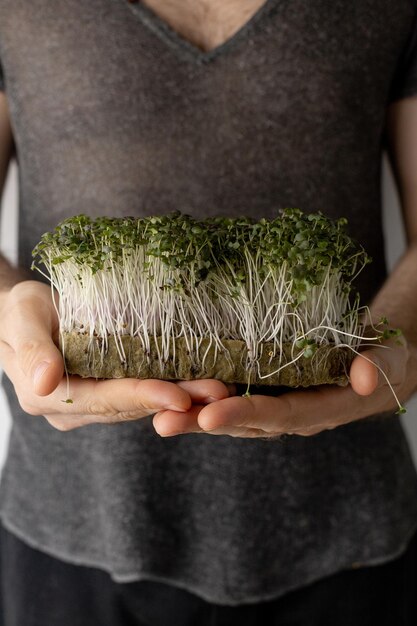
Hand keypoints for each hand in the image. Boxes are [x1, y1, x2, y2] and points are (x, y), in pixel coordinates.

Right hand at [0, 281, 232, 430]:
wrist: (25, 315)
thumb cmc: (21, 311)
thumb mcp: (22, 318)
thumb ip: (34, 348)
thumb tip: (46, 381)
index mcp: (48, 396)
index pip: (103, 399)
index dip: (142, 397)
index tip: (179, 396)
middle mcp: (73, 409)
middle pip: (130, 406)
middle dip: (175, 400)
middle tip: (217, 393)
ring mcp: (93, 404)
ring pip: (141, 403)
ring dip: (181, 397)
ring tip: (220, 388)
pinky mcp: (108, 391)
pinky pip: (141, 391)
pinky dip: (171, 386)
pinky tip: (201, 380)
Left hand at [152, 337, 415, 437]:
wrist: (377, 360)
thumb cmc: (386, 358)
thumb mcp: (391, 358)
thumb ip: (381, 366)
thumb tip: (364, 378)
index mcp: (323, 409)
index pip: (281, 415)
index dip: (246, 416)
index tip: (210, 416)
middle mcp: (295, 414)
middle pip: (246, 423)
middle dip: (206, 423)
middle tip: (164, 423)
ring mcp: (279, 404)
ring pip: (234, 414)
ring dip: (196, 416)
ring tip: (157, 418)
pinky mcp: (268, 391)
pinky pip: (234, 398)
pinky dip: (205, 399)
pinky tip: (173, 396)